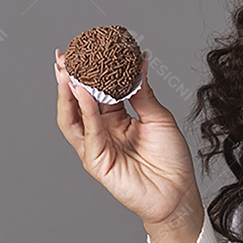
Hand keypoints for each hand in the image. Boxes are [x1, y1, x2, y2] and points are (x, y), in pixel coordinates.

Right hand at [55, 48, 200, 227]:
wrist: (178, 191)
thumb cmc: (171, 158)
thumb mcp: (158, 116)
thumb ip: (143, 91)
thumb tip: (139, 60)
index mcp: (116, 120)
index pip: (97, 91)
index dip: (90, 73)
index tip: (85, 51)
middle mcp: (102, 132)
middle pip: (79, 102)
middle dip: (69, 79)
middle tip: (64, 57)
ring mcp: (96, 147)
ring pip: (73, 117)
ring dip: (67, 93)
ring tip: (66, 70)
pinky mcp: (96, 162)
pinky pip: (88, 132)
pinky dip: (85, 110)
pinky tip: (84, 92)